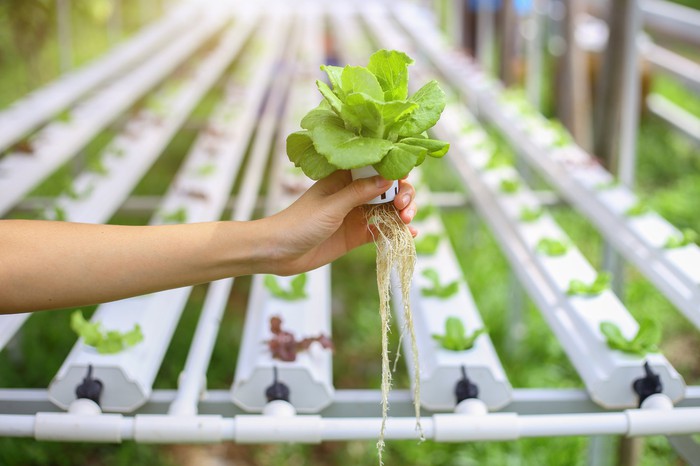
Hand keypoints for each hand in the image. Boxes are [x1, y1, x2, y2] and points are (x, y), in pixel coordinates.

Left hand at [263, 170, 416, 274]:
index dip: (393, 170)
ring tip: (407, 222)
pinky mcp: (357, 235)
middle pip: (388, 189)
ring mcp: (356, 215)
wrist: (279, 252)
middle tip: (403, 207)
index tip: (403, 178)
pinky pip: (382, 231)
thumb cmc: (299, 222)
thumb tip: (388, 179)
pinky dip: (396, 232)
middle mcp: (353, 194)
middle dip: (402, 195)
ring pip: (388, 210)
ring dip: (402, 213)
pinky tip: (409, 235)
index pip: (376, 167)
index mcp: (344, 178)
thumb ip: (359, 193)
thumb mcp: (332, 206)